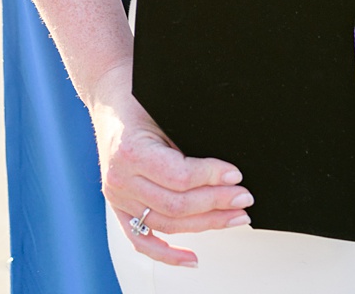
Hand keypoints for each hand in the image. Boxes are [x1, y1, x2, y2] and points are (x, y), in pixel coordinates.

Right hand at [91, 66, 249, 265]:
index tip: (237, 175)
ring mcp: (117, 197)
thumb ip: (187, 138)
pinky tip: (191, 258)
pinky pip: (141, 239)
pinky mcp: (119, 207)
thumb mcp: (165, 108)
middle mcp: (120, 179)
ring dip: (204, 225)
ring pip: (165, 223)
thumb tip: (228, 164)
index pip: (179, 177)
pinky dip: (166, 253)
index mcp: (131, 152)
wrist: (108, 97)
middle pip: (175, 204)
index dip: (212, 178)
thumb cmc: (139, 97)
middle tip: (245, 199)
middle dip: (216, 204)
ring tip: (235, 219)